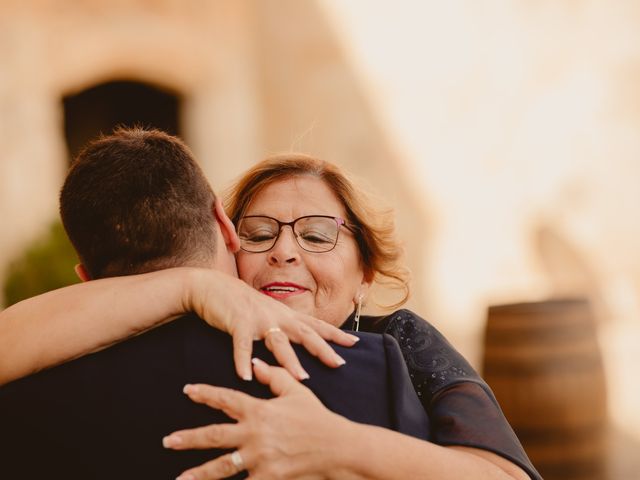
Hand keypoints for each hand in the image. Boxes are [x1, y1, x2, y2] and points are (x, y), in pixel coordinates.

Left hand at [163, 358, 353, 479]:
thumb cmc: (315, 417)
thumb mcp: (296, 391)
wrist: (336, 446)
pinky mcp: (268, 477)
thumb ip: (274, 376)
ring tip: (180, 479)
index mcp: (260, 410)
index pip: (227, 399)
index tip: (188, 390)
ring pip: (222, 467)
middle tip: (168, 440)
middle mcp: (255, 434)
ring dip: (199, 473)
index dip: (206, 394)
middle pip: (215, 436)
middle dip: (189, 438)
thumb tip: (255, 364)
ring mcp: (260, 459)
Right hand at [184, 269, 358, 380]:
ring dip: (289, 360)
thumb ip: (281, 324)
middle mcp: (276, 315)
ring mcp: (258, 319)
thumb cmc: (240, 302)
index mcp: (284, 314)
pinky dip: (243, 360)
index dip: (334, 333)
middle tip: (339, 363)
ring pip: (278, 341)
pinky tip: (246, 376)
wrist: (211, 286)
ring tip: (301, 378)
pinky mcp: (237, 322)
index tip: (354, 342)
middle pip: (304, 334)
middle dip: (322, 349)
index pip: (315, 324)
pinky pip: (241, 345)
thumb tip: (296, 338)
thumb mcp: (266, 311)